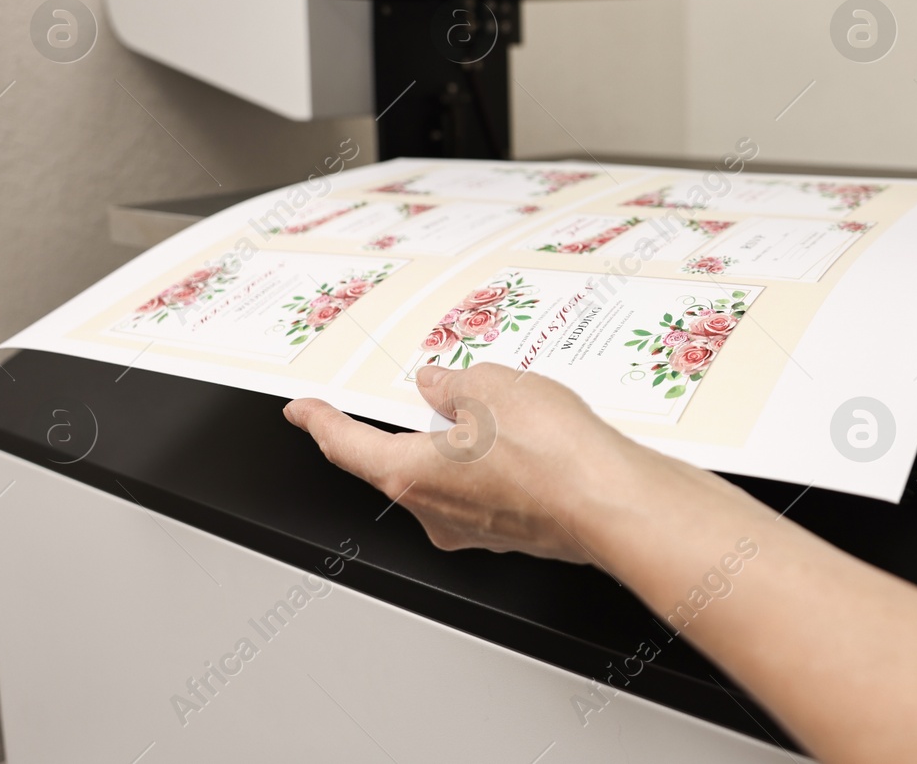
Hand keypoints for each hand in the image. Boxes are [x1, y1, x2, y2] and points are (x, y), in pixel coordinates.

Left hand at [284, 364, 650, 562]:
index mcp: (409, 475)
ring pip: (451, 477)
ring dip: (463, 443)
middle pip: (402, 462)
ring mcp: (476, 530)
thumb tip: (441, 386)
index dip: (320, 423)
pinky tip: (529, 437)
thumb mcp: (491, 387)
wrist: (613, 501)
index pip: (345, 446)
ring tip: (502, 406)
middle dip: (415, 424)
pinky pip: (491, 491)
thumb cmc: (551, 455)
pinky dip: (498, 464)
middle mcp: (435, 512)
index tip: (303, 411)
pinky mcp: (514, 532)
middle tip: (430, 391)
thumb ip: (454, 383)